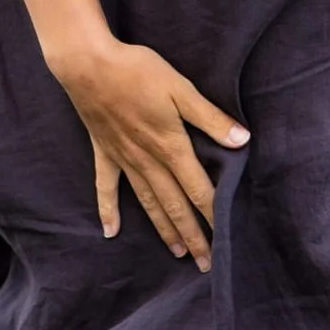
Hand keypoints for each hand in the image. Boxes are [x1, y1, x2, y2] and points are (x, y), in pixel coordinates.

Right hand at [48, 33, 248, 264]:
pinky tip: (110, 232)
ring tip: (177, 253)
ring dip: (164, 230)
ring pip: (149, 203)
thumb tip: (241, 140)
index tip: (227, 242)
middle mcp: (148, 162)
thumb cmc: (138, 72)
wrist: (88, 65)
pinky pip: (106, 188)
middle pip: (175, 206)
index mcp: (171, 147)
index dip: (214, 216)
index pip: (199, 191)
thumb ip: (210, 118)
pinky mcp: (104, 153)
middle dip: (193, 236)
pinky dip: (108, 210)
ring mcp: (124, 160)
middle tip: (206, 263)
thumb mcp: (181, 89)